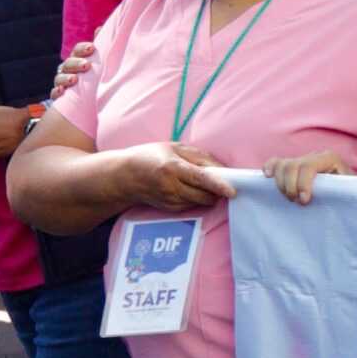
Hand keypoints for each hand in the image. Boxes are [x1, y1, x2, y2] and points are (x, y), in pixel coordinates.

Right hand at [48, 40, 95, 102]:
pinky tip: (62, 91)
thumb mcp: (99, 62)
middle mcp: (68, 70)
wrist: (90, 100)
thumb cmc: (95, 76)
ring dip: (66, 78)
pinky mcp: (60, 97)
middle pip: (68, 64)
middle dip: (76, 63)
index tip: (92, 48)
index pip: (77, 51)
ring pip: (60, 78)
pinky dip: (57, 92)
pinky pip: (55, 94)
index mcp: (78, 59)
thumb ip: (100, 47)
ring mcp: (62, 83)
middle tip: (86, 65)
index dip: (83, 49)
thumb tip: (99, 28)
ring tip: (74, 79)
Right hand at [119, 141, 234, 209]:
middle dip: (218, 190)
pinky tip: (188, 187)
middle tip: (224, 180)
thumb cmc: (150, 156)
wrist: (124, 177)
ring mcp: (169, 200)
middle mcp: (170, 187)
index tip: (233, 191)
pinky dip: (197, 197)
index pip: (200, 179)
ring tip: (199, 180)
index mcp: (172, 168)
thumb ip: (200, 157)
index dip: (218, 185)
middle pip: (205, 194)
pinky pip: (193, 205)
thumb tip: (223, 169)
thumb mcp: (174, 148)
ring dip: (208, 194)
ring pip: (201, 202)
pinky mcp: (170, 209)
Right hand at [264, 150, 349, 205]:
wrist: (348, 191)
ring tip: (289, 198)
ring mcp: (302, 160)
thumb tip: (335, 194)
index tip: (304, 201)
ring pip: (282, 165)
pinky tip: (267, 176)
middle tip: (297, 202)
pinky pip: (276, 162)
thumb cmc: (349, 193)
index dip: (303, 183)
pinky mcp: (293, 166)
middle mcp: (314, 156)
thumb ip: (343, 189)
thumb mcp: (349, 191)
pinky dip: (270, 168)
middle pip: (292, 165)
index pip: (309, 166)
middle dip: (290, 186)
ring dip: (281, 184)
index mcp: (329, 158)